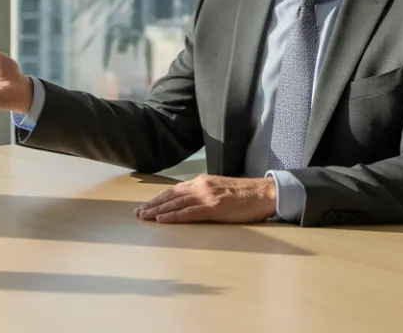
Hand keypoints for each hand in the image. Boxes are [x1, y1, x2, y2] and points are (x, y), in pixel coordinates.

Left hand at [134, 175, 277, 223]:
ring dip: (157, 211)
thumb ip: (204, 193)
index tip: (145, 206)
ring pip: (176, 204)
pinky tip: (162, 220)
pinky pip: (189, 213)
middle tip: (137, 213)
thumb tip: (191, 202)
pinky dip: (174, 216)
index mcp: (202, 181)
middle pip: (171, 196)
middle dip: (152, 205)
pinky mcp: (215, 207)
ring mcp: (207, 196)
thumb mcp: (220, 189)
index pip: (174, 190)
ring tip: (144, 217)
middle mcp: (201, 186)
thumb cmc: (245, 194)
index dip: (158, 199)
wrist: (264, 192)